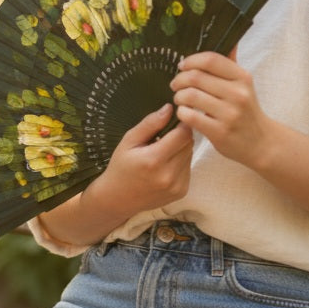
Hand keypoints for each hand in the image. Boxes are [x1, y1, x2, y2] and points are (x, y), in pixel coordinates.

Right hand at [85, 104, 193, 218]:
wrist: (118, 199)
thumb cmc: (121, 166)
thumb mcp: (129, 140)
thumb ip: (150, 124)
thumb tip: (169, 108)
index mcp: (154, 160)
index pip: (183, 134)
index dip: (181, 123)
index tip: (174, 119)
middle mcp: (168, 175)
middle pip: (189, 144)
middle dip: (180, 135)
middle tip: (164, 136)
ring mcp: (177, 186)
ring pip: (190, 155)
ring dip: (181, 149)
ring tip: (162, 152)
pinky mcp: (182, 192)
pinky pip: (189, 168)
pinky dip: (181, 162)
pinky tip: (165, 165)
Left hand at [169, 49, 275, 167]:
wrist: (261, 143)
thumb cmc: (246, 110)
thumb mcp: (243, 85)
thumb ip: (231, 64)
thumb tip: (229, 40)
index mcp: (242, 78)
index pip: (211, 59)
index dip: (191, 60)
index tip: (182, 66)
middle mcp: (238, 94)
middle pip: (196, 77)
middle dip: (179, 79)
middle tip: (175, 84)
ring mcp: (229, 114)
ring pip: (190, 96)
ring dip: (179, 96)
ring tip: (179, 99)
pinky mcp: (220, 132)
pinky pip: (190, 116)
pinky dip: (182, 112)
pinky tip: (185, 113)